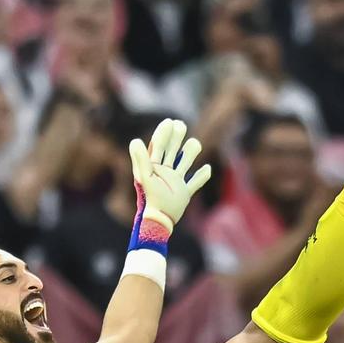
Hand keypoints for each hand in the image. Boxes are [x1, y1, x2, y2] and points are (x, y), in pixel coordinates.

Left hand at [129, 117, 211, 239]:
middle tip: (181, 125)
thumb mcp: (145, 177)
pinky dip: (202, 176)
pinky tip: (207, 169)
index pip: (159, 146)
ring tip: (196, 143)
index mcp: (154, 167)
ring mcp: (176, 182)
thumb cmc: (151, 199)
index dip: (164, 133)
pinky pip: (195, 183)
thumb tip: (135, 140)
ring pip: (185, 164)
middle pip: (172, 151)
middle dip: (176, 138)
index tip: (170, 122)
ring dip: (190, 154)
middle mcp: (165, 173)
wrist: (160, 221)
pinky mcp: (185, 193)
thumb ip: (141, 159)